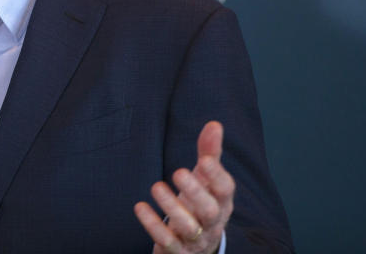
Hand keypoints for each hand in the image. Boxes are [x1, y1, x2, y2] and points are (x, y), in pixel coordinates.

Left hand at [134, 121, 234, 253]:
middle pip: (209, 210)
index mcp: (222, 202)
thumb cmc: (200, 203)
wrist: (196, 245)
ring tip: (156, 186)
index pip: (226, 190)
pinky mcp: (178, 251)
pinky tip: (140, 207)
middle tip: (178, 171)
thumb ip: (209, 153)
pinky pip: (167, 242)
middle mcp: (213, 222)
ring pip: (189, 228)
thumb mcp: (206, 179)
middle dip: (195, 192)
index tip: (205, 160)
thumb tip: (214, 124)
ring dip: (172, 208)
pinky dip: (153, 225)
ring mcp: (196, 239)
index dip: (217, 175)